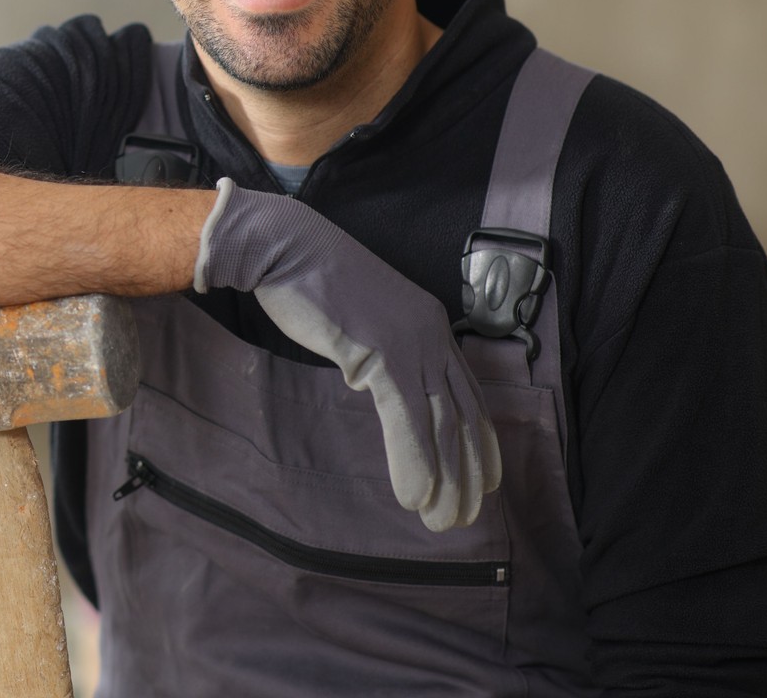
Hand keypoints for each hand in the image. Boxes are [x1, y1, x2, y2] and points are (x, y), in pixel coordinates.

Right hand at [195, 179, 500, 531]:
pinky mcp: (383, 351)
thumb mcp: (360, 321)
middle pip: (462, 415)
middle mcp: (431, 334)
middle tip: (463, 518)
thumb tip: (373, 381)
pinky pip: (407, 417)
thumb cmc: (309, 281)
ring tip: (441, 520)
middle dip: (467, 473)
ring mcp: (410, 342)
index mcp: (429, 325)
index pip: (468, 394)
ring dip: (445, 478)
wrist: (283, 246)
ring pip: (442, 423)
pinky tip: (414, 496)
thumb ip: (377, 350)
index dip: (479, 442)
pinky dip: (414, 460)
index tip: (484, 483)